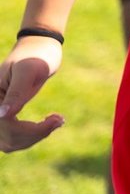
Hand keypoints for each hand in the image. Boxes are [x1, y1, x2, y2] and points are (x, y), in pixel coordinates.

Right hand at [0, 36, 65, 151]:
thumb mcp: (29, 70)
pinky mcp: (4, 119)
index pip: (5, 125)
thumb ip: (16, 92)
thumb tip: (2, 115)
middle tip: (60, 119)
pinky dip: (30, 137)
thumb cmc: (36, 56)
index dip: (31, 130)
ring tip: (56, 120)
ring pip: (9, 143)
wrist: (37, 49)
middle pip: (7, 139)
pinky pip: (12, 140)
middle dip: (36, 134)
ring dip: (33, 138)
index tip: (58, 118)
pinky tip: (48, 124)